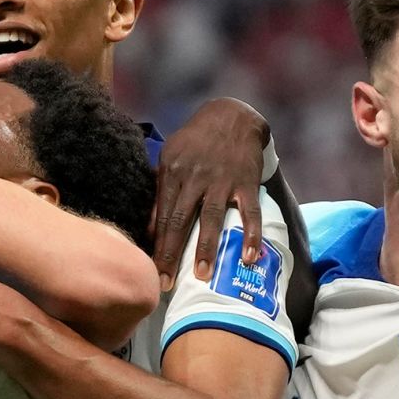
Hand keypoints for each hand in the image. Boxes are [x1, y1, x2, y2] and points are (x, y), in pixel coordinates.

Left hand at [152, 98, 268, 286]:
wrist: (232, 115)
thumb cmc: (195, 142)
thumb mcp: (170, 158)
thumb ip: (160, 193)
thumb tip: (147, 230)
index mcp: (172, 172)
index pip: (162, 215)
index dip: (156, 245)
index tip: (151, 272)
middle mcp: (195, 177)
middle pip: (181, 220)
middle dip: (172, 254)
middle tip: (166, 283)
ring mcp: (222, 179)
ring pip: (212, 217)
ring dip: (207, 248)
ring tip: (203, 275)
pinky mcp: (246, 181)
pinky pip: (249, 211)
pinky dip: (250, 234)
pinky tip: (249, 256)